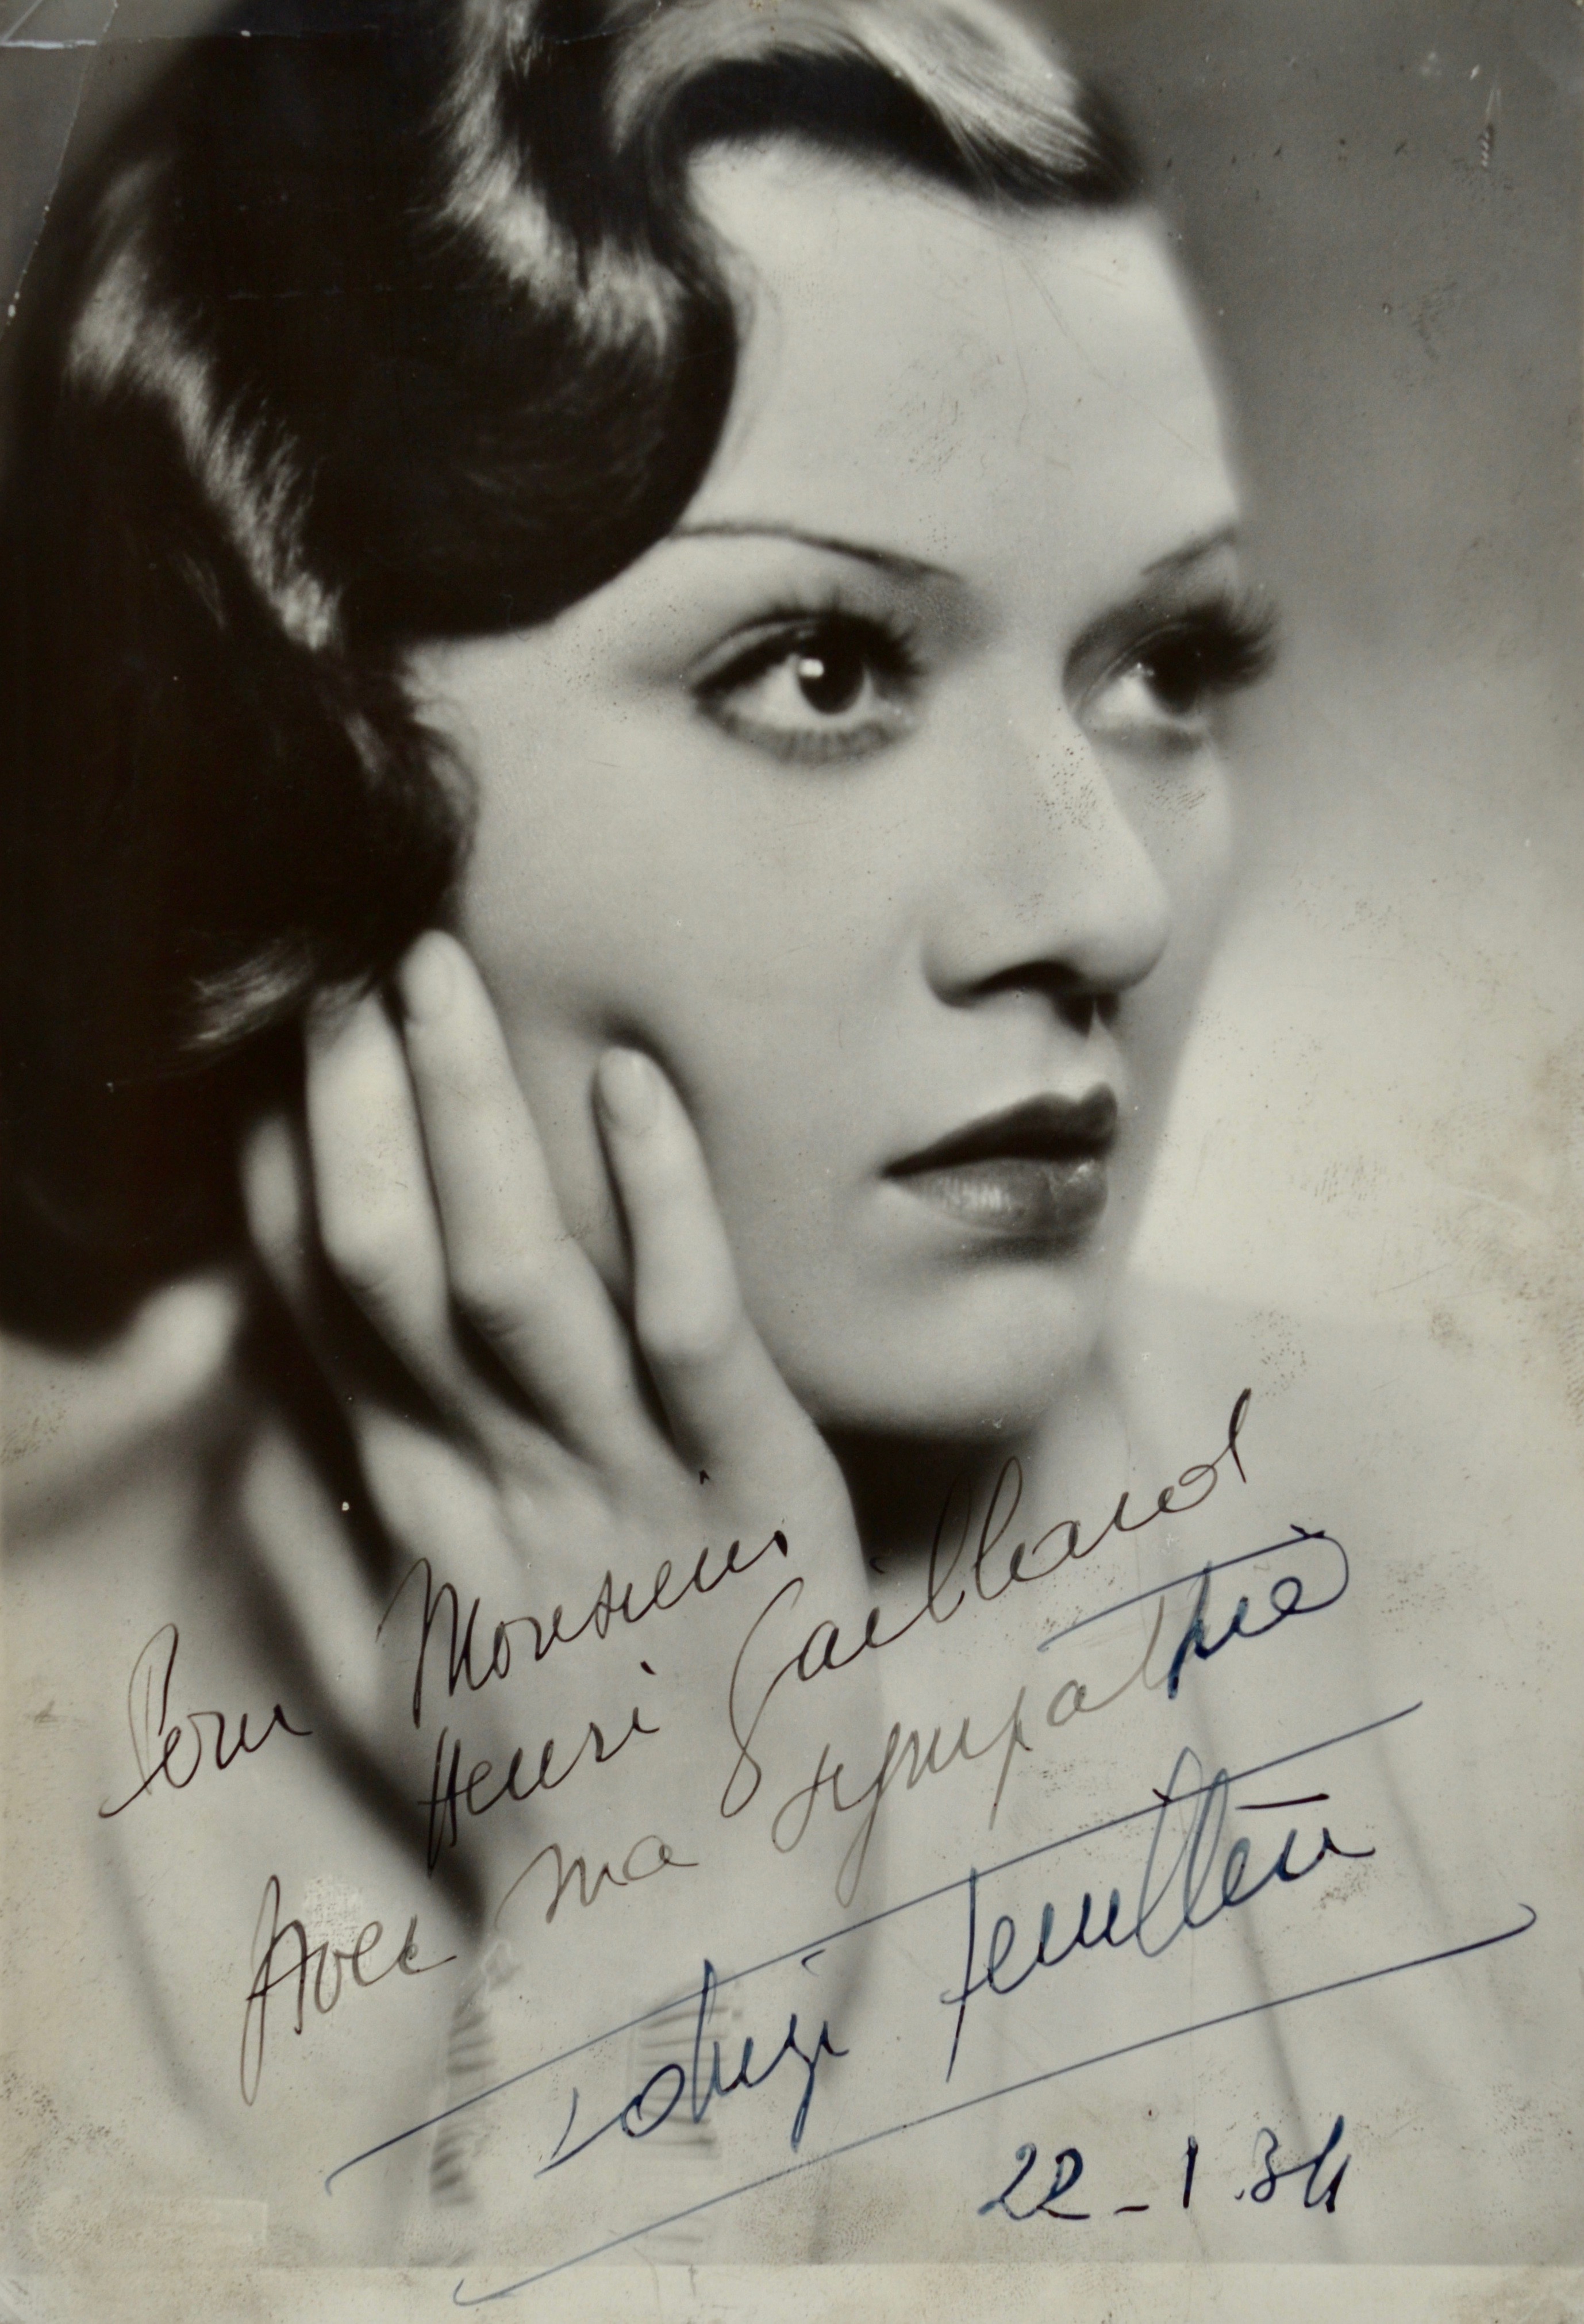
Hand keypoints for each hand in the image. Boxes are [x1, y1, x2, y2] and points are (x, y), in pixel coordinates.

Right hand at [240, 934, 882, 2020]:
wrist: (694, 1935)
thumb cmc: (554, 1799)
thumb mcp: (405, 1691)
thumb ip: (319, 1555)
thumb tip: (249, 1431)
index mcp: (426, 1516)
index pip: (325, 1317)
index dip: (286, 1180)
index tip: (269, 1066)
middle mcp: (504, 1482)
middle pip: (397, 1270)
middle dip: (361, 1109)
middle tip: (342, 964)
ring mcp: (629, 1485)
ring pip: (519, 1277)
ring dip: (476, 1117)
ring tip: (437, 973)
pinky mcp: (759, 1491)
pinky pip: (693, 1328)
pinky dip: (663, 1200)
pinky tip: (632, 1081)